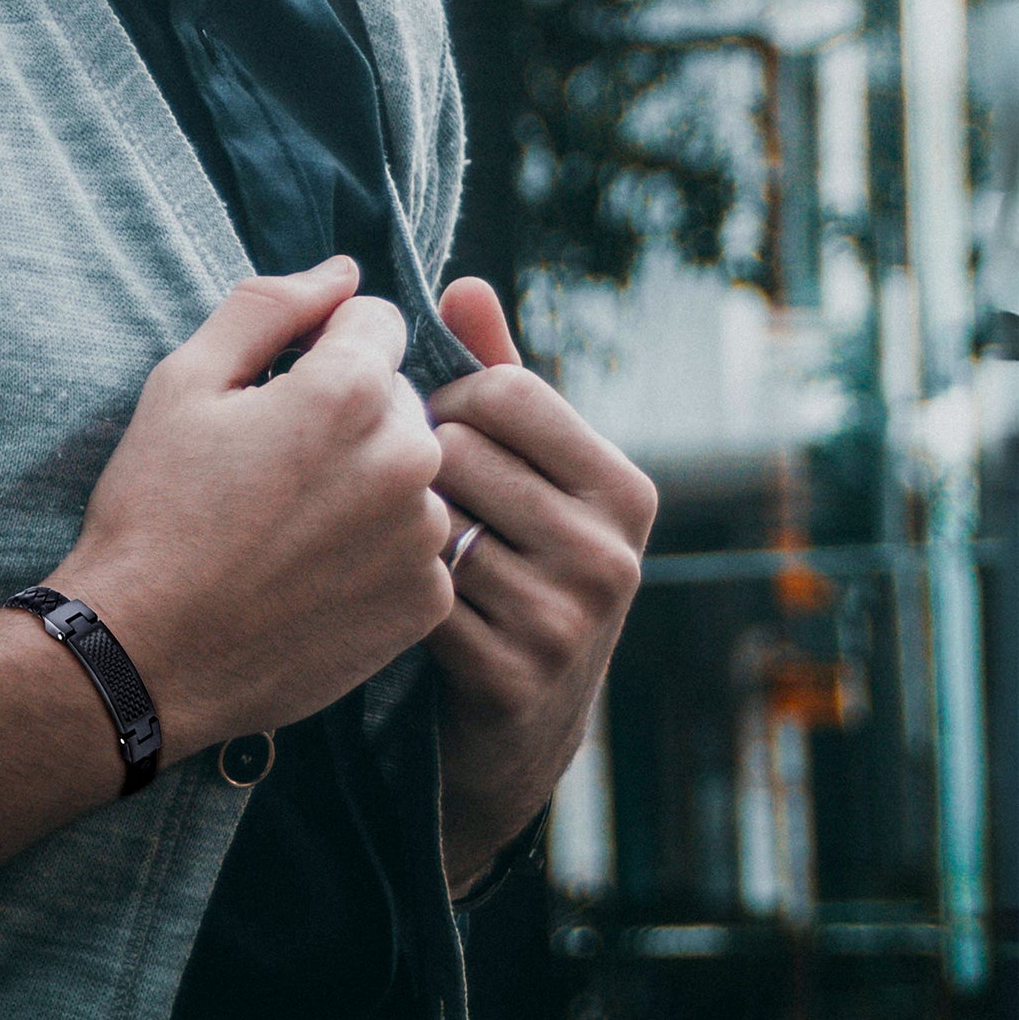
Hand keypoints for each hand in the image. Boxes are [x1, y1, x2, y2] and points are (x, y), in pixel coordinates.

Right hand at [49, 256, 453, 757]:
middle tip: (270, 468)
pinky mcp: (426, 601)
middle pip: (398, 396)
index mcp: (351, 392)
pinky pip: (417, 543)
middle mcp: (408, 459)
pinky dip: (375, 549)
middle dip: (347, 413)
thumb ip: (271, 306)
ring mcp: (424, 537)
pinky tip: (311, 572)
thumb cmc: (155, 509)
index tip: (273, 393)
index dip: (319, 346)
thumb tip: (341, 271)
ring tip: (288, 525)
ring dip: (366, 481)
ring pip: (410, 471)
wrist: (145, 653)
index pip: (375, 320)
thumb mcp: (186, 380)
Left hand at [424, 277, 656, 891]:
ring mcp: (571, 622)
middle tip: (407, 503)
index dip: (447, 403)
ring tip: (402, 552)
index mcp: (625, 488)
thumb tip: (463, 282)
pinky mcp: (516, 678)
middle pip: (459, 449)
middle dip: (416, 468)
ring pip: (432, 519)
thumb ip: (496, 376)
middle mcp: (614, 553)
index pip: (505, 390)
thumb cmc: (509, 570)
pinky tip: (396, 607)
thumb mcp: (524, 475)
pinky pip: (418, 595)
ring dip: (400, 532)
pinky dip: (393, 594)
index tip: (432, 435)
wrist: (512, 737)